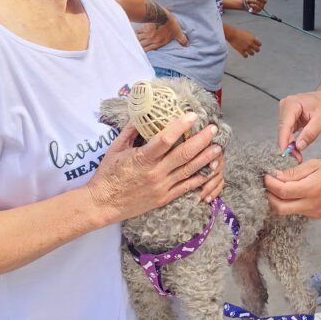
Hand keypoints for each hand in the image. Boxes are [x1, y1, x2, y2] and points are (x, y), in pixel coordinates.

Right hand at [87, 114, 224, 219]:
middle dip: (201, 140)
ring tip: (217, 148)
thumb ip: (130, 131)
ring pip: (189, 171)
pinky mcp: (164, 198)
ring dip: (205, 158)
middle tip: (213, 129)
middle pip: (184, 154)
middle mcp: (155, 173)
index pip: (166, 139)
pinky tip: (209, 171)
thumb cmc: (107, 175)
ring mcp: (162, 187)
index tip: (192, 115)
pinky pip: (186, 187)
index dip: (181, 126)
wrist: (102, 204)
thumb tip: (142, 115)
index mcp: (143, 158)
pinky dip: (199, 179)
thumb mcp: (115, 148)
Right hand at [135, 15, 187, 50]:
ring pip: (138, 39)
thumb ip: (182, 40)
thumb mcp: (178, 33)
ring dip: (135, 41)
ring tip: (131, 44)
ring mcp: (147, 34)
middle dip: (137, 48)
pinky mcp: (145, 27)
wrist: (164, 15)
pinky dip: (134, 33)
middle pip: (141, 46)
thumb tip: (187, 45)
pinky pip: (137, 32)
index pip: (148, 50)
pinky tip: (132, 34)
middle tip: (133, 50)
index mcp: (158, 43)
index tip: (139, 54)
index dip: (143, 52)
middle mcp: (151, 39)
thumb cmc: (172, 24)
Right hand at [228, 27, 260, 57]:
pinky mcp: (241, 51)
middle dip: (256, 50)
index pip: (259, 44)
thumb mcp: (247, 33)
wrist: (232, 34)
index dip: (258, 45)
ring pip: (252, 54)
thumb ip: (252, 37)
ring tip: (249, 51)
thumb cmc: (239, 32)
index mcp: (252, 38)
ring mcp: (245, 47)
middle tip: (254, 49)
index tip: (256, 45)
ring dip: (251, 53)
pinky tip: (244, 53)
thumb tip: (256, 40)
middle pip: (257, 50)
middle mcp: (250, 43)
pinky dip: (245, 55)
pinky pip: (246, 56)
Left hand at [264, 159, 320, 218]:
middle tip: (266, 184)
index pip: (282, 191)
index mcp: (311, 189)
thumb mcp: (315, 164)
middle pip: (279, 207)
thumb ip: (295, 172)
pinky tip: (290, 192)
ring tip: (277, 186)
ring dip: (277, 200)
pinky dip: (289, 202)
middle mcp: (310, 205)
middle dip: (268, 196)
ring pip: (286, 211)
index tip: (265, 175)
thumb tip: (276, 175)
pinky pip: (295, 211)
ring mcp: (312, 213)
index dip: (269, 183)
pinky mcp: (314, 216)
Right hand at [277, 91, 320, 153]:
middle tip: (297, 158)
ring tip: (298, 155)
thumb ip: (310, 133)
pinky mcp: (288, 117)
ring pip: (284, 133)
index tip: (285, 154)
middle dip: (288, 145)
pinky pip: (287, 132)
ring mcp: (285, 111)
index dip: (284, 141)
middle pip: (283, 130)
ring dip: (290, 144)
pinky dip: (292, 141)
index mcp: (292, 104)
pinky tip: (297, 148)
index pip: (284, 126)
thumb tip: (299, 146)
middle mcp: (285, 106)